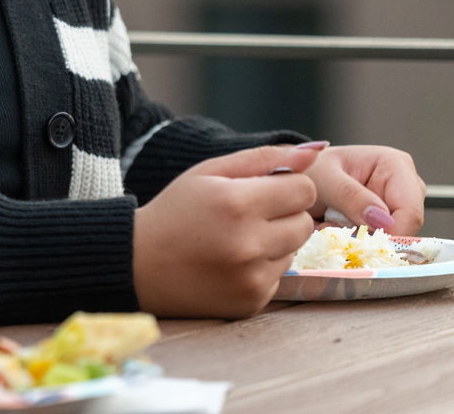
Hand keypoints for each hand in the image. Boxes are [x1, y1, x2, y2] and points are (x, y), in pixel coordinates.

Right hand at [134, 143, 320, 317]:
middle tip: (248, 215)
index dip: (286, 186)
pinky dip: (261, 268)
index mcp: (236, 202)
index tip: (262, 189)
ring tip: (236, 240)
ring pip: (295, 250)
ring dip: (274, 242)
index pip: (304, 189)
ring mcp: (251, 278)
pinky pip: (279, 277)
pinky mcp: (252, 302)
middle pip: (305, 222)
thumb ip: (263, 158)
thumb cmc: (175, 210)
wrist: (138, 264)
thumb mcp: (208, 172)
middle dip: (283, 214)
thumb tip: (315, 151)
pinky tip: (231, 264)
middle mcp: (247, 243)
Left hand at [306, 145, 425, 235]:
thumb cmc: (309, 168)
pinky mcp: (384, 222)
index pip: (410, 211)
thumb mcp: (323, 178)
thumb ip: (350, 196)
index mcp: (395, 164)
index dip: (393, 234)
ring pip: (390, 239)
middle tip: (334, 227)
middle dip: (370, 236)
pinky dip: (354, 241)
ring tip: (329, 222)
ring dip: (358, 239)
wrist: (296, 176)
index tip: (362, 241)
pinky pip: (376, 243)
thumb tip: (382, 220)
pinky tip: (333, 226)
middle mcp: (403, 185)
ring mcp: (395, 205)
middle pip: (404, 228)